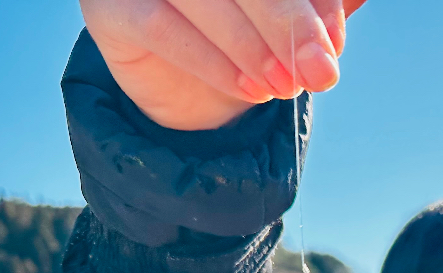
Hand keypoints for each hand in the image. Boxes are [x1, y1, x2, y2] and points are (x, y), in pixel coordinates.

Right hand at [78, 0, 368, 129]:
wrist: (187, 94)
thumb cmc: (246, 43)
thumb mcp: (286, 27)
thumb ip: (317, 10)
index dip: (309, 2)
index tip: (333, 45)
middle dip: (286, 23)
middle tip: (319, 70)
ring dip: (252, 46)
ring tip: (285, 87)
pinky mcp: (110, 6)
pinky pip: (162, 28)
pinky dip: (213, 63)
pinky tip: (249, 89)